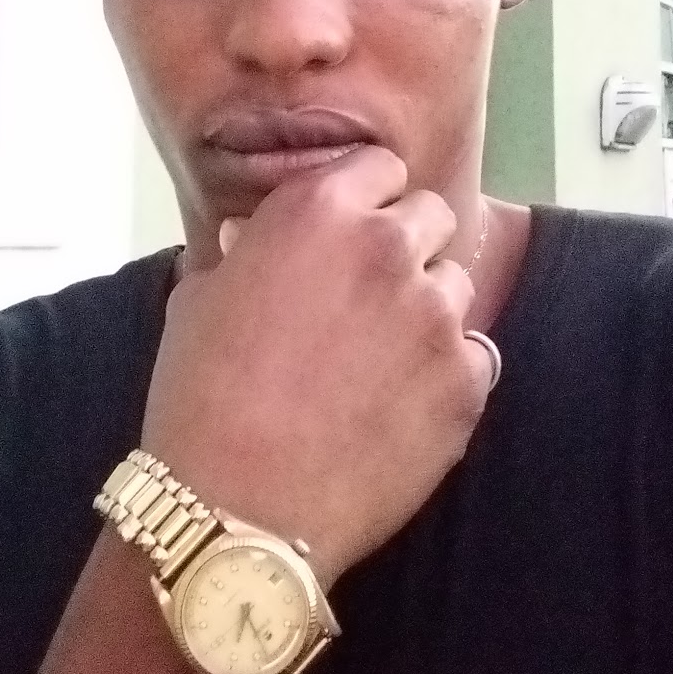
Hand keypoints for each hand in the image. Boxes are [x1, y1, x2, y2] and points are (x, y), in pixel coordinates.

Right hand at [141, 146, 494, 587]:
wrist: (235, 508)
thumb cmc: (198, 397)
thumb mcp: (198, 298)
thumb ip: (243, 253)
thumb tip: (249, 240)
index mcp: (318, 209)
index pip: (379, 165)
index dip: (365, 198)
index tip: (350, 232)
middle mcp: (387, 245)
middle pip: (430, 216)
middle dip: (405, 246)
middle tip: (367, 298)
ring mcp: (434, 313)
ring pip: (455, 285)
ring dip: (426, 310)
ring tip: (380, 361)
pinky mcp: (466, 381)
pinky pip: (474, 357)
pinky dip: (446, 376)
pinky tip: (399, 408)